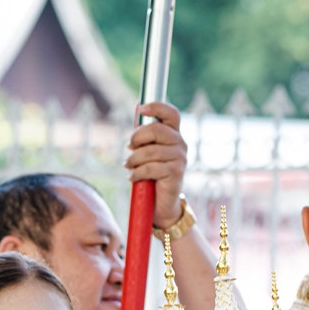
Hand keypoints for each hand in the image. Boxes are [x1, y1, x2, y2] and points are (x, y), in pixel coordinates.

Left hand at [125, 102, 187, 230]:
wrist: (161, 204)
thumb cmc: (152, 175)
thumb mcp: (147, 152)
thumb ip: (144, 133)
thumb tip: (138, 105)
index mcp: (174, 134)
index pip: (172, 114)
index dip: (157, 107)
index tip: (142, 110)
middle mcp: (180, 144)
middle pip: (157, 130)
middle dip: (137, 138)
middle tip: (129, 148)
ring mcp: (180, 158)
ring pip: (150, 151)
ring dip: (134, 159)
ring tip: (128, 166)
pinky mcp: (176, 173)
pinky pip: (151, 168)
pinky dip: (137, 173)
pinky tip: (133, 177)